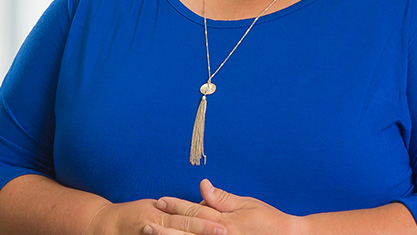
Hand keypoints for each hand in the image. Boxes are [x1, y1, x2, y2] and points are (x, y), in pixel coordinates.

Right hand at [86, 198, 227, 234]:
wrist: (106, 224)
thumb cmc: (133, 214)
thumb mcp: (154, 206)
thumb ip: (175, 210)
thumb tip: (199, 208)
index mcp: (161, 213)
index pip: (188, 216)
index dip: (206, 221)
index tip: (223, 224)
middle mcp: (156, 224)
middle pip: (184, 229)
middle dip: (204, 232)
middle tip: (223, 233)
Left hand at [150, 179, 303, 234]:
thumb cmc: (268, 222)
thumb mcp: (246, 205)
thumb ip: (222, 198)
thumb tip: (203, 186)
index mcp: (223, 221)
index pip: (194, 211)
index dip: (176, 206)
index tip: (161, 201)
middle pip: (186, 231)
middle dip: (166, 226)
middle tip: (147, 223)